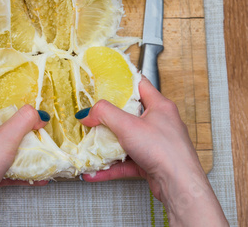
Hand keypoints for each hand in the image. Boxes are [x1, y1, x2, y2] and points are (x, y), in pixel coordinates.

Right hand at [78, 77, 226, 225]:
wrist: (180, 186)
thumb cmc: (164, 150)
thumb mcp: (128, 125)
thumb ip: (104, 114)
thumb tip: (87, 113)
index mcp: (160, 106)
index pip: (140, 85)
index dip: (122, 82)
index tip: (104, 83)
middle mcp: (159, 123)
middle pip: (129, 114)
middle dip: (108, 118)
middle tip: (92, 116)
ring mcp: (155, 144)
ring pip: (126, 140)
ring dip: (107, 145)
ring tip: (89, 146)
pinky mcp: (151, 162)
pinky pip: (126, 161)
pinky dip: (111, 166)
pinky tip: (95, 172)